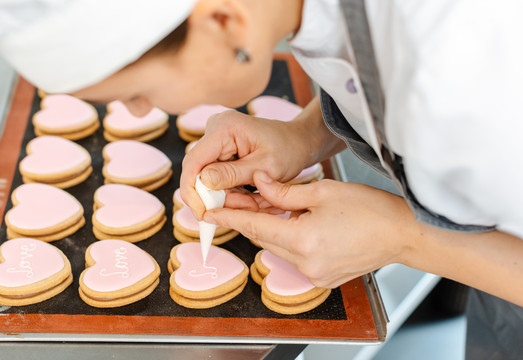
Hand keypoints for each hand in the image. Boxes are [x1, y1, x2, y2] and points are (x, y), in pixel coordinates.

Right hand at [180, 110, 311, 219]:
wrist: (299, 142)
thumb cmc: (288, 150)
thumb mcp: (265, 166)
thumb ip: (233, 174)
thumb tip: (202, 182)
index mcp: (224, 128)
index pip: (194, 162)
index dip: (191, 191)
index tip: (202, 213)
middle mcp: (215, 130)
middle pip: (200, 173)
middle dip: (220, 197)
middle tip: (247, 207)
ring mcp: (216, 140)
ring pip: (209, 180)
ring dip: (230, 197)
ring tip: (256, 202)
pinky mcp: (221, 151)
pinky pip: (218, 178)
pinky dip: (233, 192)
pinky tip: (252, 196)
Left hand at [203, 171, 413, 287]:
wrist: (401, 234)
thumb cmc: (368, 208)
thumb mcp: (323, 191)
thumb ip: (284, 190)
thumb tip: (258, 182)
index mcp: (304, 240)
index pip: (255, 226)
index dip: (230, 216)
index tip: (208, 210)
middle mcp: (305, 263)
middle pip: (263, 239)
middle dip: (248, 219)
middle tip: (234, 199)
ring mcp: (314, 275)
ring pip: (277, 248)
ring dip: (269, 229)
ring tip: (266, 206)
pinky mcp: (322, 279)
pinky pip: (293, 257)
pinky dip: (286, 240)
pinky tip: (291, 223)